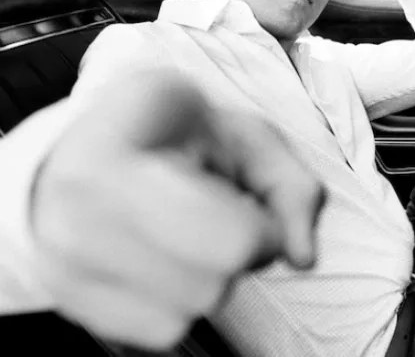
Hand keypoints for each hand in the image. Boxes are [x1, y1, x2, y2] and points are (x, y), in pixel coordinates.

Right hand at [31, 69, 324, 349]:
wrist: (85, 147)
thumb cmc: (172, 132)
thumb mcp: (242, 132)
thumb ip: (291, 186)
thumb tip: (302, 256)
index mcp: (110, 156)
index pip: (225, 238)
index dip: (259, 224)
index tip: (240, 196)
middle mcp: (71, 218)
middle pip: (211, 285)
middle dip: (240, 252)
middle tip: (222, 212)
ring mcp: (63, 269)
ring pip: (191, 310)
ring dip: (211, 276)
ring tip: (188, 228)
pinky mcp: (74, 307)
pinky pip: (164, 330)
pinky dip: (181, 300)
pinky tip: (164, 256)